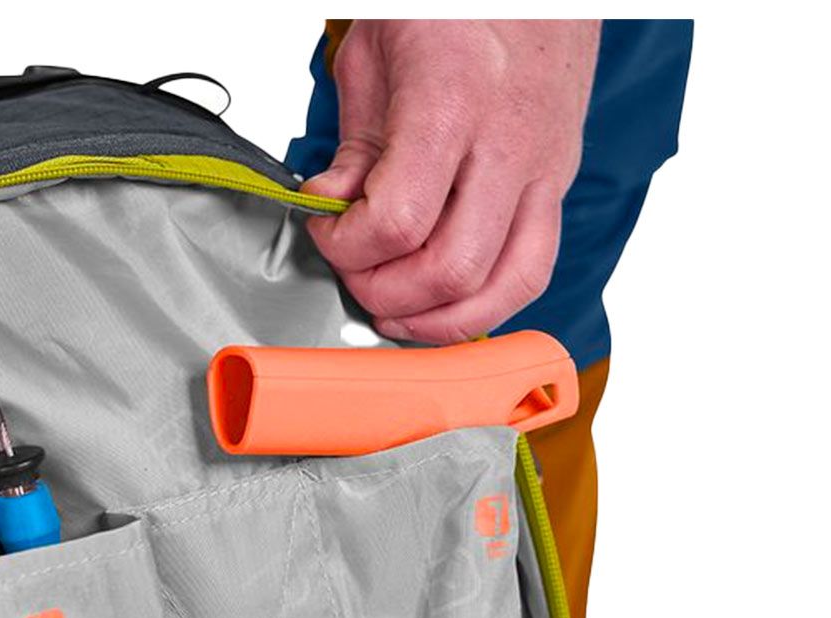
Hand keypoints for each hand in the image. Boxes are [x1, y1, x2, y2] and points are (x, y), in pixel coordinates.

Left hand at [304, 20, 599, 342]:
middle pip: (451, 269)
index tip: (328, 233)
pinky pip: (531, 272)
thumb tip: (332, 211)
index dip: (349, 247)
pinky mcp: (558, 183)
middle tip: (357, 275)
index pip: (398, 219)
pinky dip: (484, 307)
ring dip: (438, 319)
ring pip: (502, 286)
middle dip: (387, 292)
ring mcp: (544, 167)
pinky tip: (444, 306)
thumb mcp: (375, 54)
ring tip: (395, 311)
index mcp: (453, 98)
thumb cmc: (451, 5)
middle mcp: (508, 140)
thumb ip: (353, 145)